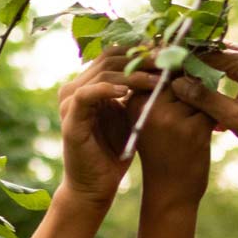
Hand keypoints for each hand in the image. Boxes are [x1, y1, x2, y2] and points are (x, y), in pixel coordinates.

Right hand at [56, 53, 156, 208]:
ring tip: (156, 79)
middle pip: (108, 59)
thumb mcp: (130, 116)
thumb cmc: (115, 152)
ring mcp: (70, 102)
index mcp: (89, 84)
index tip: (167, 53)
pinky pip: (86, 95)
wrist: (96, 185)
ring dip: (131, 74)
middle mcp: (76, 88)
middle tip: (166, 61)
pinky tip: (127, 91)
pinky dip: (106, 89)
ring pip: (101, 73)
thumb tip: (166, 70)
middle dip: (139, 59)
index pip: (114, 55)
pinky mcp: (70, 118)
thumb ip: (138, 93)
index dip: (140, 51)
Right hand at [133, 77, 214, 203]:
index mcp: (134, 101)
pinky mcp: (193, 130)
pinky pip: (211, 109)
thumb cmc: (161, 153)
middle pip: (180, 76)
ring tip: (198, 124)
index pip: (158, 68)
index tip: (183, 86)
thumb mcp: (148, 120)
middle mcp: (149, 107)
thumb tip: (178, 55)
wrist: (170, 193)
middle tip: (194, 106)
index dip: (175, 70)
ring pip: (198, 92)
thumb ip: (156, 92)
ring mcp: (171, 118)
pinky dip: (214, 119)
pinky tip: (209, 132)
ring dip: (205, 104)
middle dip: (193, 86)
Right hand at [169, 46, 237, 168]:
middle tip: (179, 78)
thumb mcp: (233, 118)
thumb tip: (177, 84)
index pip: (210, 56)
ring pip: (233, 61)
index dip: (188, 64)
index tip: (170, 73)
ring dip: (214, 72)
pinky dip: (229, 78)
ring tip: (195, 87)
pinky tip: (218, 95)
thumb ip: (204, 98)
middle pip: (221, 54)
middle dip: (199, 66)